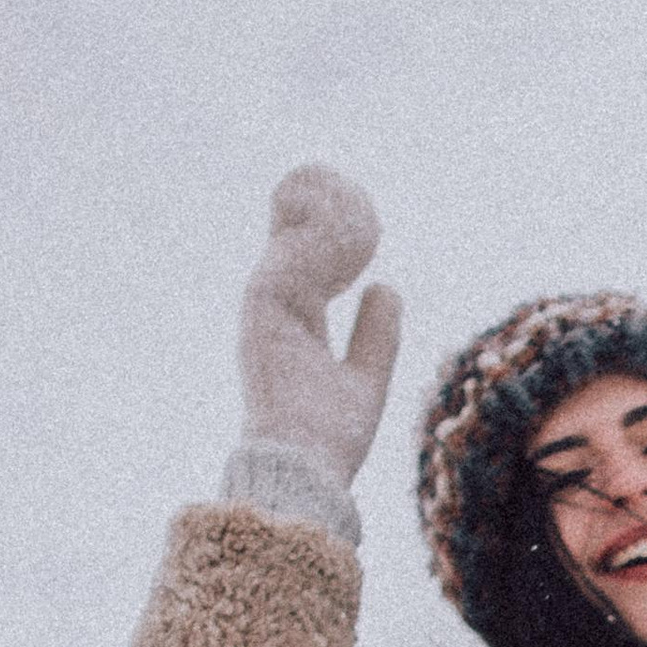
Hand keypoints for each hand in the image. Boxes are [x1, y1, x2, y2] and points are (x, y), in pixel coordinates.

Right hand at [238, 164, 401, 484]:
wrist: (307, 470)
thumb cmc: (329, 438)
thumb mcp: (367, 378)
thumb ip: (375, 334)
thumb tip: (386, 287)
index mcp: (294, 327)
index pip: (306, 265)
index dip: (326, 234)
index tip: (353, 209)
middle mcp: (275, 316)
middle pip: (290, 244)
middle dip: (314, 207)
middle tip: (340, 177)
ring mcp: (265, 314)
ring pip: (287, 244)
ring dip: (313, 211)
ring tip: (339, 181)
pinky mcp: (261, 313)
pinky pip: (287, 258)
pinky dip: (309, 235)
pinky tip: (338, 215)